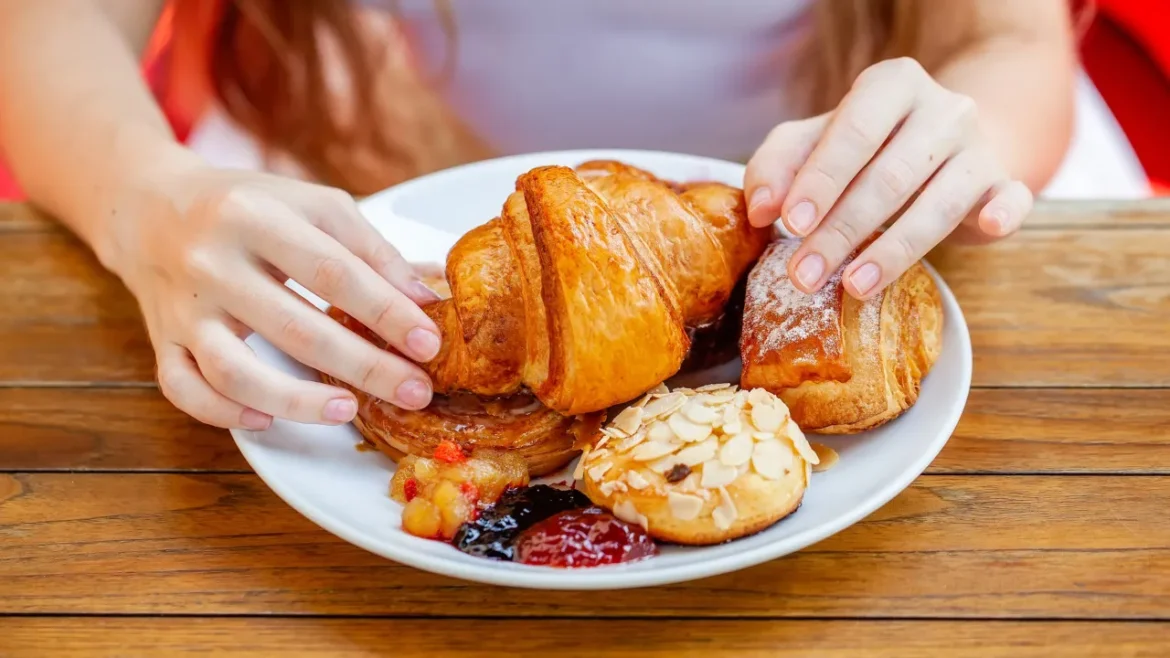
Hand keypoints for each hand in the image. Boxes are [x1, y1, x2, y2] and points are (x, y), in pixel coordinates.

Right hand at [110, 164, 442, 429]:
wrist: (149, 206)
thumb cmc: (248, 206)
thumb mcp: (312, 205)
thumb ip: (370, 249)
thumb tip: (425, 299)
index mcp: (255, 216)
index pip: (332, 271)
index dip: (387, 311)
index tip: (429, 343)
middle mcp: (212, 262)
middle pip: (295, 327)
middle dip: (364, 366)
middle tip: (414, 391)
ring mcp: (182, 307)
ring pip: (234, 370)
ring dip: (295, 400)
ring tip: (349, 410)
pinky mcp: (161, 340)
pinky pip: (183, 388)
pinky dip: (223, 412)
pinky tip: (268, 420)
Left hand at [744, 57, 1032, 298]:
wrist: (941, 147)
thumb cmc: (864, 149)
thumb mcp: (813, 144)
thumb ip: (777, 167)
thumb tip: (758, 209)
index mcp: (891, 85)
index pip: (855, 132)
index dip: (822, 180)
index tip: (790, 223)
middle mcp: (942, 109)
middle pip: (890, 176)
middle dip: (842, 231)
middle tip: (805, 274)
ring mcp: (979, 147)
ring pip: (938, 202)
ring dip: (893, 249)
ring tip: (853, 286)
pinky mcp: (1004, 184)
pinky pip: (1012, 198)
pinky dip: (1002, 212)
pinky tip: (987, 225)